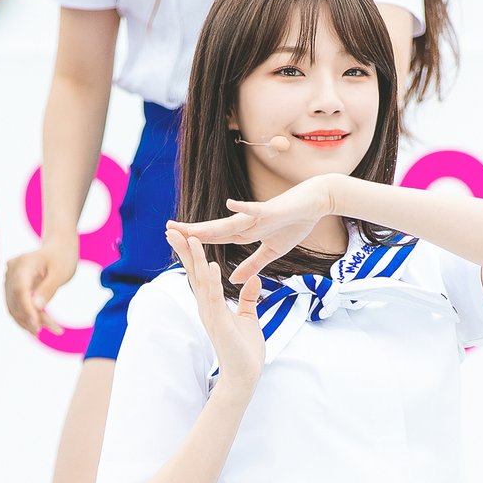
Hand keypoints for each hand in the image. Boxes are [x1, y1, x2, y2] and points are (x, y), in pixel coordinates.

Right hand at [4, 238, 77, 335]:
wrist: (58, 248)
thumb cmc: (62, 258)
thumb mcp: (61, 273)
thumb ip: (48, 288)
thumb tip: (36, 307)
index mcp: (23, 264)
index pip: (20, 291)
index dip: (27, 310)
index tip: (38, 327)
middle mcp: (12, 271)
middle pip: (17, 301)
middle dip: (34, 319)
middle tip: (57, 330)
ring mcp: (10, 279)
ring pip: (15, 307)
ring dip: (31, 322)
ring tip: (54, 329)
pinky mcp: (13, 287)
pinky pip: (16, 306)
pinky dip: (28, 317)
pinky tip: (42, 326)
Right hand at [166, 228, 264, 389]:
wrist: (246, 375)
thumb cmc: (245, 350)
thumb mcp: (248, 317)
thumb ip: (248, 298)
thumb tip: (253, 279)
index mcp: (211, 305)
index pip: (199, 274)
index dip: (191, 254)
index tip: (184, 235)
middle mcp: (206, 308)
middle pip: (193, 273)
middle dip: (184, 251)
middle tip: (171, 230)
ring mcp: (211, 315)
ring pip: (201, 281)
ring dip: (195, 259)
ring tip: (190, 238)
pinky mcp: (220, 323)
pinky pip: (215, 298)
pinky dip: (212, 281)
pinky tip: (211, 265)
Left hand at [167, 176, 334, 285]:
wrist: (315, 204)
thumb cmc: (294, 223)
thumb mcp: (271, 251)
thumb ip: (252, 264)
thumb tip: (233, 278)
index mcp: (245, 232)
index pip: (215, 238)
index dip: (195, 241)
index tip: (174, 242)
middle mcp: (246, 223)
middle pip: (214, 230)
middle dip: (191, 232)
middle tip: (167, 230)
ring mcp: (257, 216)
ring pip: (228, 222)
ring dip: (208, 225)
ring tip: (187, 226)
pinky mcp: (272, 210)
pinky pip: (256, 209)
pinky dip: (244, 207)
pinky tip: (229, 204)